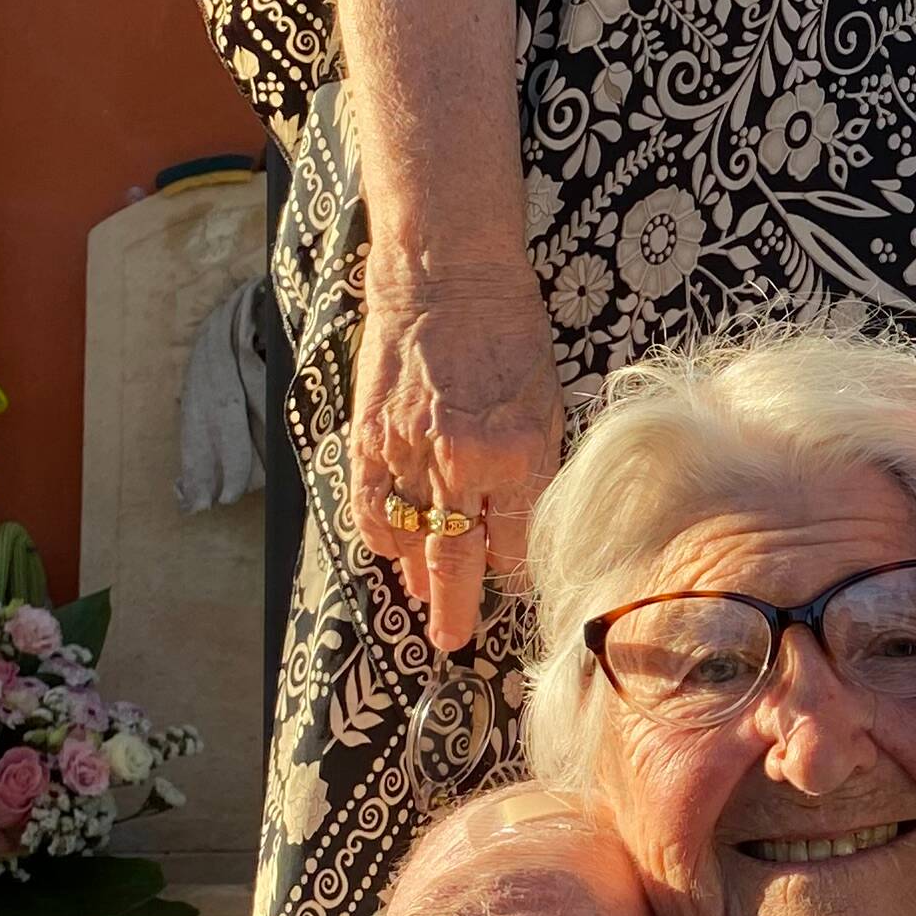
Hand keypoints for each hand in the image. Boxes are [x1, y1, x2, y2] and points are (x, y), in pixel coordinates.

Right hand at [348, 252, 562, 651]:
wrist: (446, 276)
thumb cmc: (510, 330)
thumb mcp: (546, 401)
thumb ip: (533, 467)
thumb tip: (520, 523)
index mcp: (519, 455)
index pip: (518, 544)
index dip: (516, 574)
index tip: (514, 591)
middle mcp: (464, 464)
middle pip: (461, 560)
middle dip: (460, 608)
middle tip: (455, 640)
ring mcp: (410, 454)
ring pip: (411, 542)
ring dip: (417, 578)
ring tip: (425, 604)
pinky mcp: (369, 440)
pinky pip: (371, 510)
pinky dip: (380, 538)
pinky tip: (391, 553)